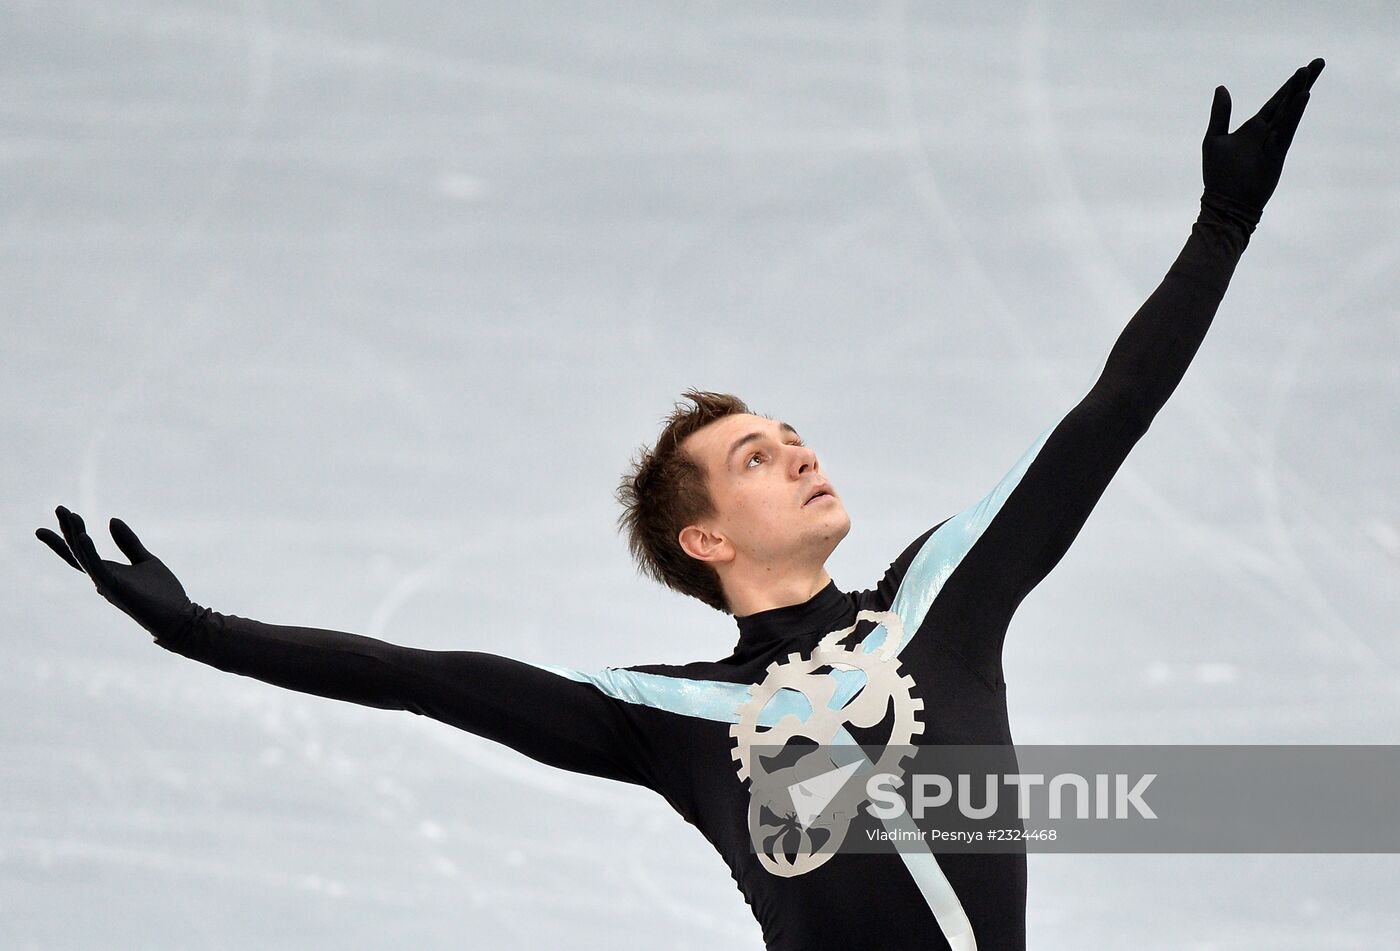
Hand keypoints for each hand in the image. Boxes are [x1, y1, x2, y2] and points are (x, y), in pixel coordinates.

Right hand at [37, 506, 192, 637]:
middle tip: (59, 506)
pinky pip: (97, 568)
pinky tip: (82, 535)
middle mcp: (102, 578)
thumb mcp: (145, 560)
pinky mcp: (115, 589)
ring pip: (83, 557)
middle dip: (66, 530)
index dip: (69, 533)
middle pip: (77, 552)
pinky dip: (88, 552)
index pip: (82, 551)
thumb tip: (112, 519)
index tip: (62, 512)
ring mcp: (106, 584)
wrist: (179, 617)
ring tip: (68, 514)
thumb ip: (128, 542)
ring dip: (74, 536)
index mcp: (108, 571)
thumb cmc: (163, 593)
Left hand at [1203, 58, 1323, 212]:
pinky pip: (1287, 130)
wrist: (1226, 203)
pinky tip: (1303, 97)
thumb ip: (1220, 114)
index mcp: (1254, 127)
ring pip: (1289, 111)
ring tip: (1308, 71)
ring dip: (1298, 92)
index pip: (1277, 101)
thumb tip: (1221, 88)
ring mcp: (1273, 142)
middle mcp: (1267, 131)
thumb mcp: (1214, 139)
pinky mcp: (1276, 153)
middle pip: (1288, 101)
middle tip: (1318, 62)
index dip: (1290, 85)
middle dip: (1302, 82)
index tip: (1304, 68)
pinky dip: (1294, 113)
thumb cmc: (1218, 175)